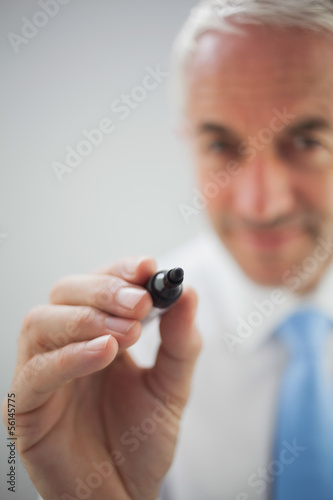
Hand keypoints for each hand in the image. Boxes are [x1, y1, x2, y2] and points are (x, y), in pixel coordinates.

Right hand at [2, 256, 200, 499]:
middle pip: (65, 292)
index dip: (118, 270)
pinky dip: (70, 356)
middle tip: (139, 303)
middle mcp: (64, 344)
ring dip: (85, 318)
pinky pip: (36, 371)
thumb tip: (188, 292)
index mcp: (96, 332)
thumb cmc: (141, 441)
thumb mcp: (171, 386)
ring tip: (127, 332)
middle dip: (104, 290)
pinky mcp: (25, 407)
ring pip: (40, 321)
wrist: (123, 495)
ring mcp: (41, 373)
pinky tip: (105, 352)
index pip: (97, 283)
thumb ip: (180, 342)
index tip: (147, 267)